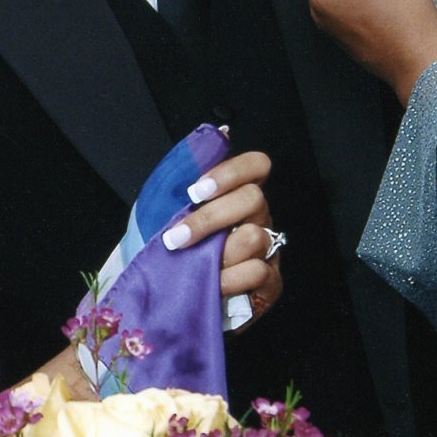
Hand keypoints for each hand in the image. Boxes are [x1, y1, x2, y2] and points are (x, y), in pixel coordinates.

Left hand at [161, 149, 282, 323]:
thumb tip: (211, 138)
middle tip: (176, 238)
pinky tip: (212, 285)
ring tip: (193, 267)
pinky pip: (259, 272)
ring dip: (217, 253)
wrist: (169, 297)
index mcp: (237, 195)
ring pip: (254, 237)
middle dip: (208, 219)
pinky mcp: (271, 283)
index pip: (256, 165)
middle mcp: (258, 217)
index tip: (196, 191)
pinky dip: (230, 280)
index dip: (231, 171)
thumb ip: (180, 179)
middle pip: (253, 199)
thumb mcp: (165, 211)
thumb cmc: (170, 251)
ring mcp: (268, 249)